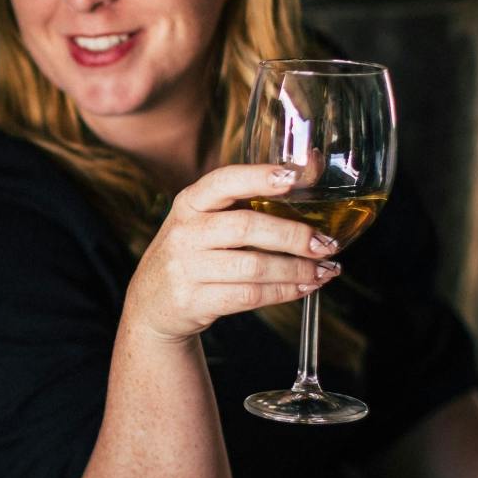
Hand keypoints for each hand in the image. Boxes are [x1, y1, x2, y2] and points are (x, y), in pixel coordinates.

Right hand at [124, 164, 340, 343]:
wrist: (152, 304)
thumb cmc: (192, 254)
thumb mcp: (202, 221)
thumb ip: (243, 203)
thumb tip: (306, 173)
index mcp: (189, 203)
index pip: (224, 182)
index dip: (259, 177)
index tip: (294, 177)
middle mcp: (184, 233)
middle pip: (246, 227)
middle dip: (293, 236)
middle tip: (325, 243)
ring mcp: (186, 269)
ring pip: (253, 268)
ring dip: (296, 270)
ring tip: (324, 271)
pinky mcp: (193, 301)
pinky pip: (248, 296)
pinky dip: (283, 292)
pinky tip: (303, 287)